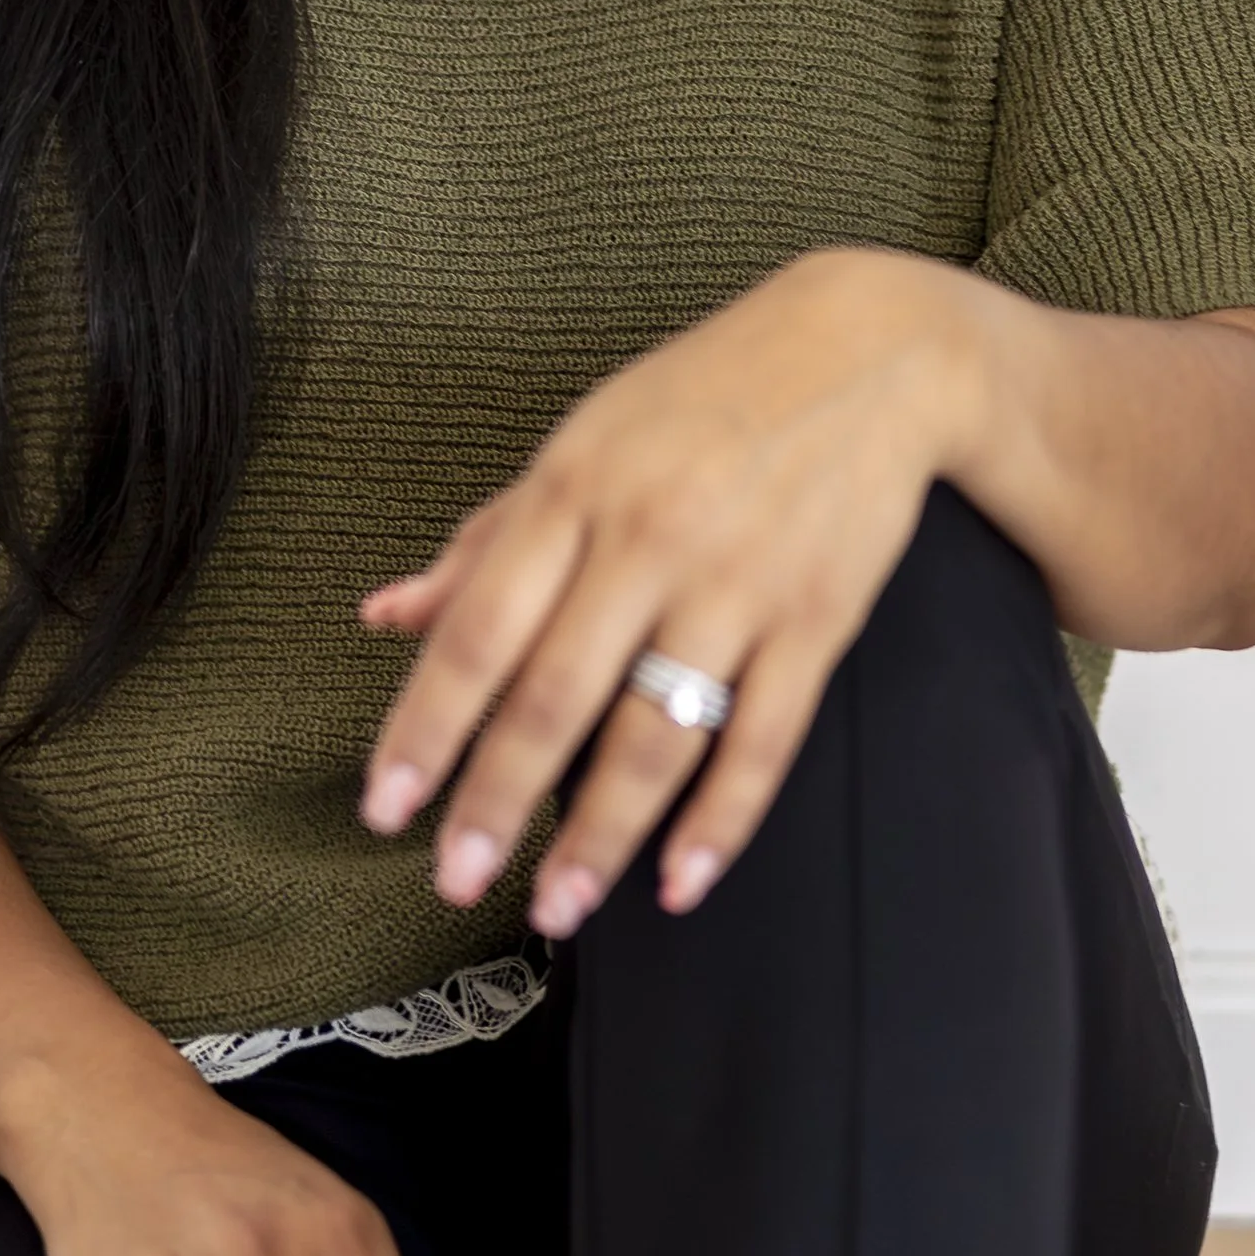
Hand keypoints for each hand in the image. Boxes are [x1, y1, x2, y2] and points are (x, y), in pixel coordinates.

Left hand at [358, 249, 979, 930]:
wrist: (870, 351)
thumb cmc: (704, 396)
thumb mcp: (581, 441)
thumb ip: (486, 541)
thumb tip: (386, 616)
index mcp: (573, 488)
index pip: (479, 629)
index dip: (426, 726)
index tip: (385, 806)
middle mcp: (650, 538)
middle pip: (557, 694)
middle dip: (497, 801)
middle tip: (454, 881)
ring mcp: (739, 583)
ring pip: (658, 734)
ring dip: (601, 835)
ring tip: (557, 905)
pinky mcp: (818, 620)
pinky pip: (763, 740)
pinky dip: (722, 821)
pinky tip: (680, 881)